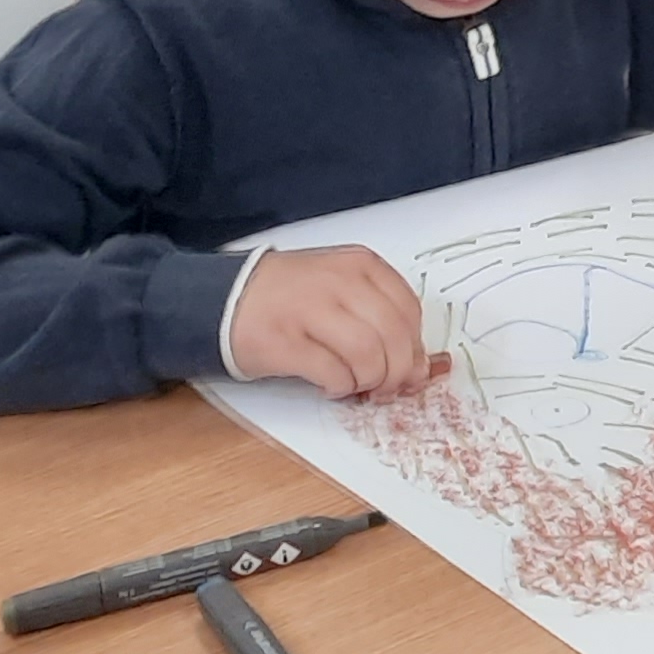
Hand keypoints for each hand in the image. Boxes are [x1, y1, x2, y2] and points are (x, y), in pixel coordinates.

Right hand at [233, 246, 445, 397]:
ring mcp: (310, 310)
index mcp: (361, 266)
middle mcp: (339, 282)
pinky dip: (341, 387)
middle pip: (394, 336)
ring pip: (368, 355)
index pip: (409, 311)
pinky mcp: (285, 341)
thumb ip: (384, 320)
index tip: (407, 367)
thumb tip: (425, 367)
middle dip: (397, 372)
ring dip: (369, 381)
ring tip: (355, 384)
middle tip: (384, 387)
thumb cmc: (295, 298)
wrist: (228, 299)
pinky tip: (331, 384)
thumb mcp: (346, 292)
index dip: (414, 348)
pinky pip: (334, 373)